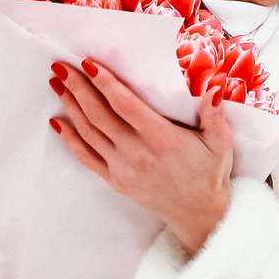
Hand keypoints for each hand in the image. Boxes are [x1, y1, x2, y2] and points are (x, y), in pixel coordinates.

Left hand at [49, 57, 234, 254]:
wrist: (199, 215)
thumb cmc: (210, 174)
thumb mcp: (221, 143)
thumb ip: (215, 114)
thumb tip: (215, 86)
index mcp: (162, 139)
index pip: (126, 106)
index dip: (105, 83)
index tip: (88, 63)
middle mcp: (138, 153)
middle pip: (99, 115)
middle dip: (78, 87)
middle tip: (61, 65)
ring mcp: (123, 169)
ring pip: (89, 132)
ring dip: (71, 106)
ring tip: (57, 83)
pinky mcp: (115, 180)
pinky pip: (86, 157)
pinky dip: (69, 139)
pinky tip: (58, 121)